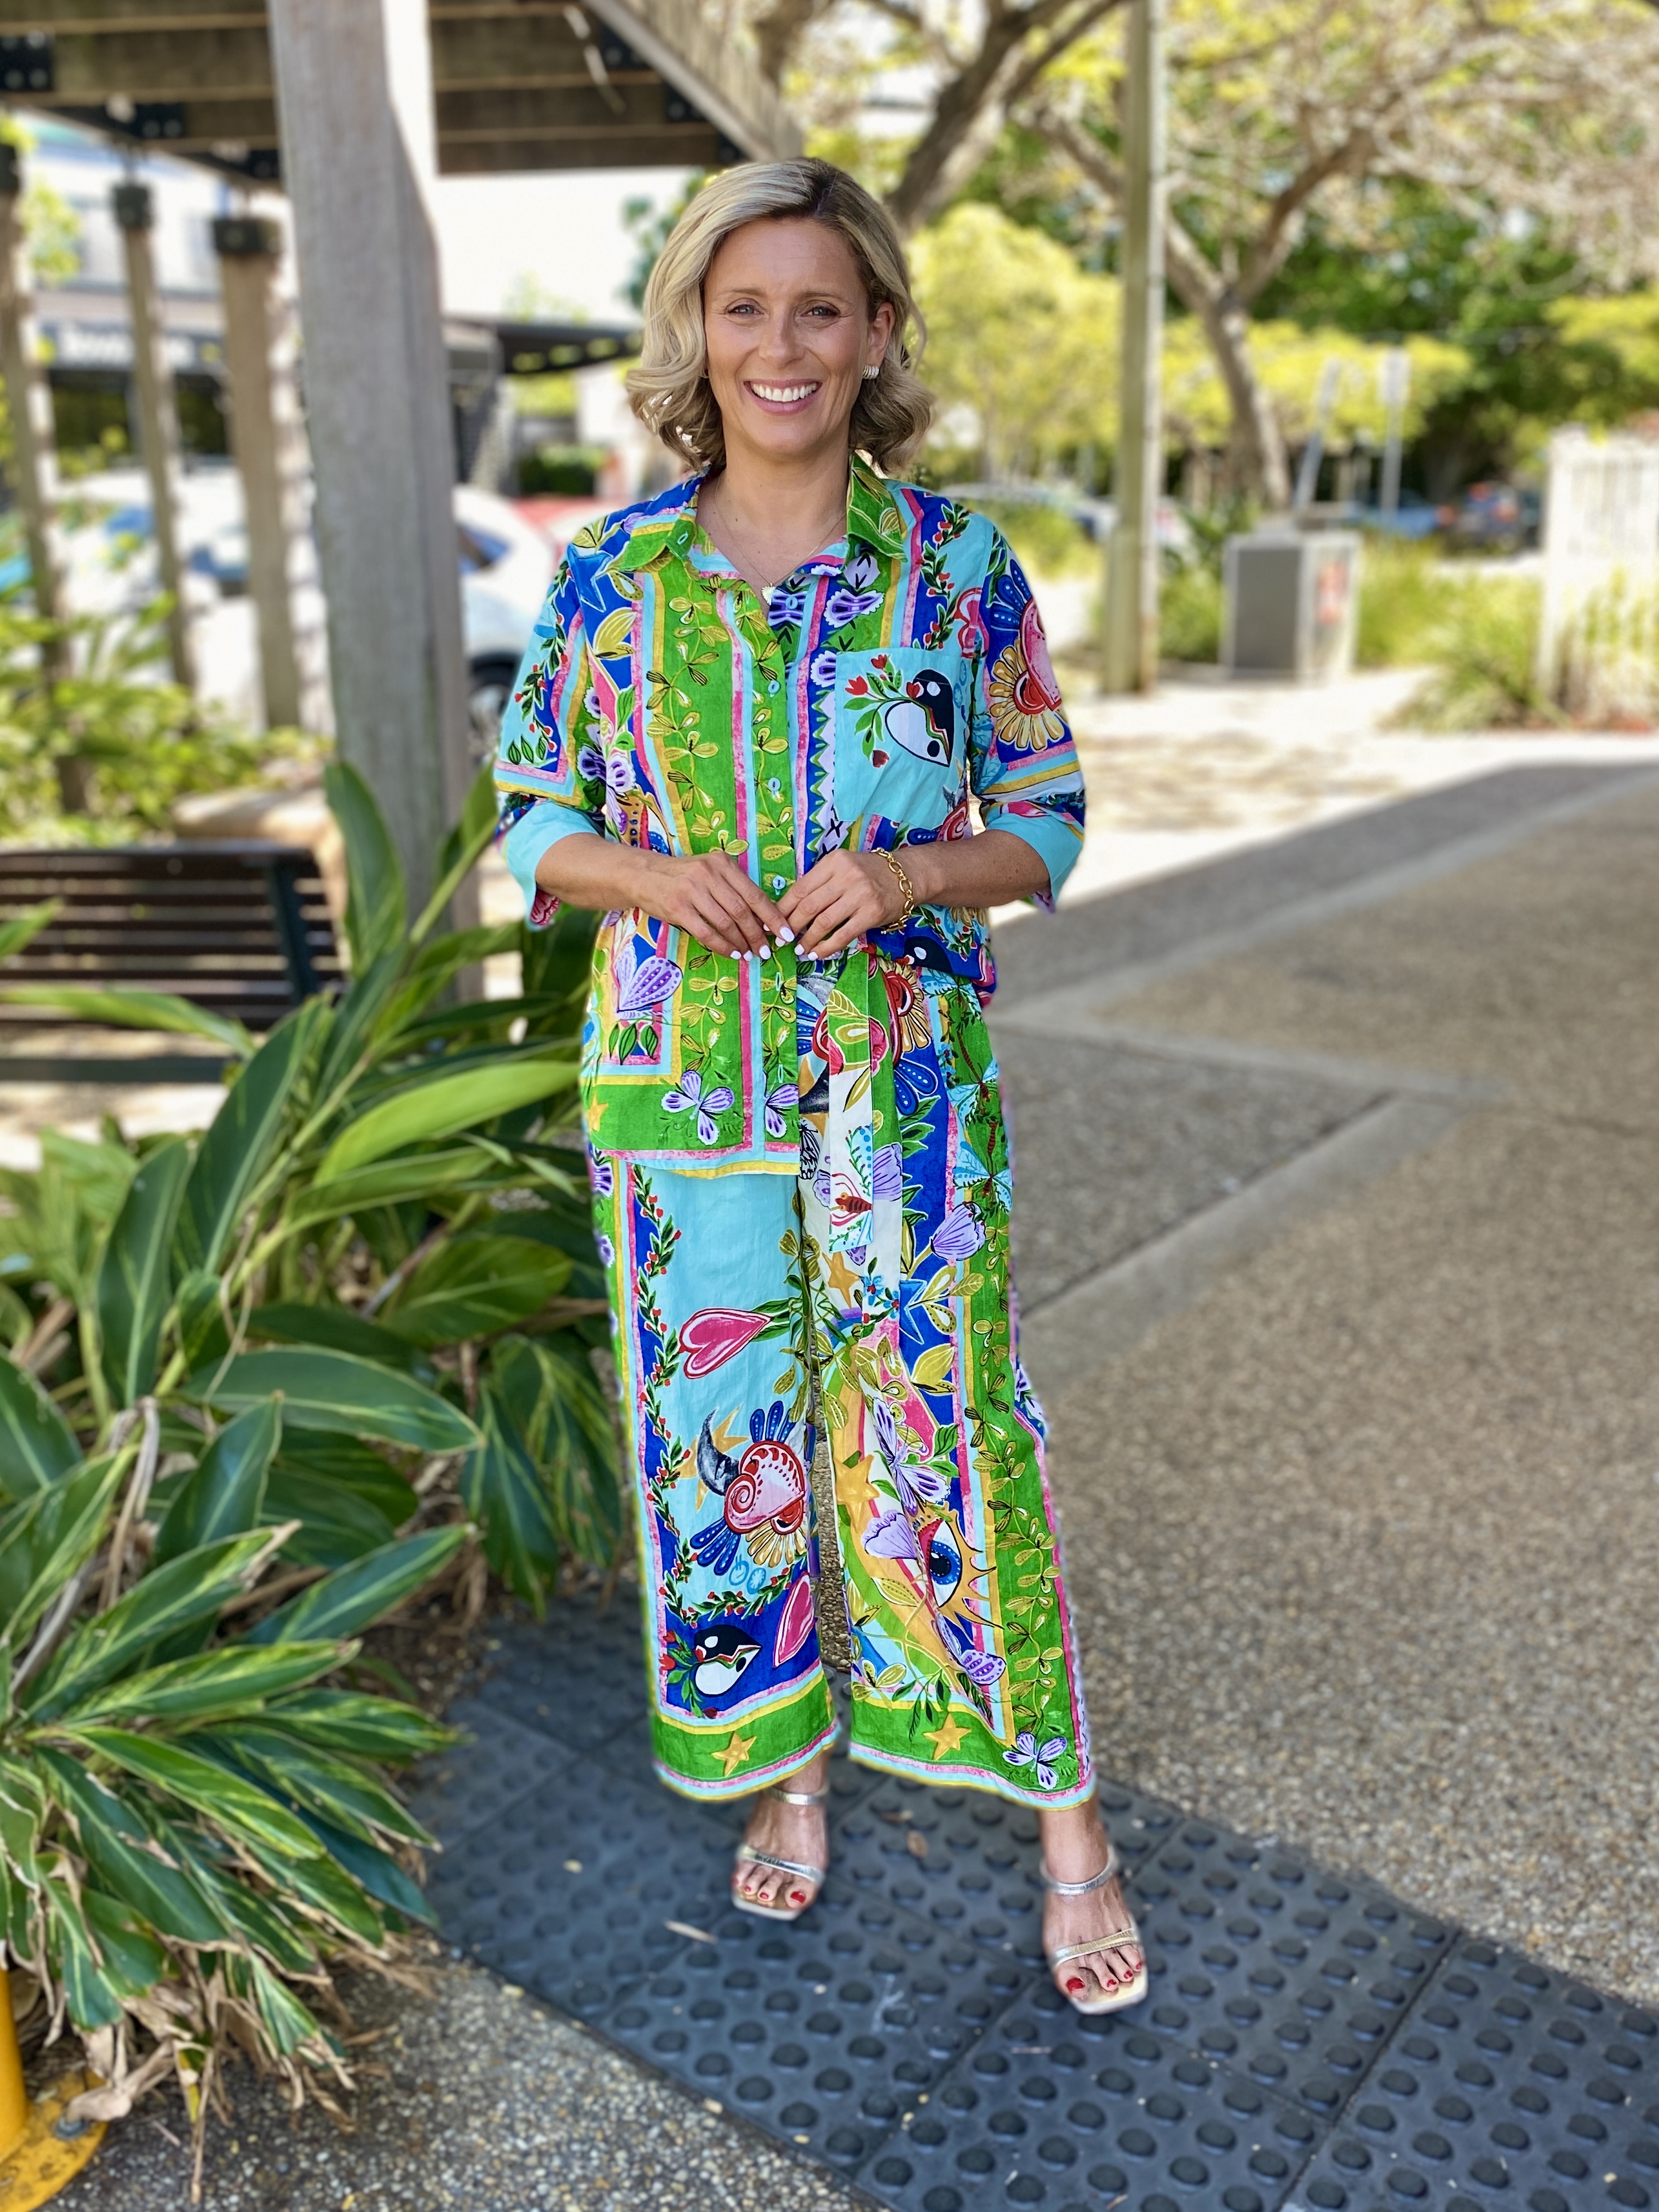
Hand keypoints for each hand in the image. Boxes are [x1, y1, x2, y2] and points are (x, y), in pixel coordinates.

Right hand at [645, 850, 788, 959]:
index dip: (773, 916)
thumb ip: (733, 888)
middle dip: (758, 934)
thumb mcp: (709, 871)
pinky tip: (732, 953)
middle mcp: (708, 874)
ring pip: (726, 923)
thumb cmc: (682, 876)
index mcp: (722, 863)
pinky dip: (723, 946)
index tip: (785, 933)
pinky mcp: (678, 908)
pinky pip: (706, 932)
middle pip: (742, 910)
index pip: (755, 894)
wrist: (643, 874)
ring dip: (741, 942)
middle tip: (766, 951)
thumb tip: (763, 919)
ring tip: (749, 954)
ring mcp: (692, 891)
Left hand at [777, 850, 905, 957]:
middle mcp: (847, 876)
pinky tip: (817, 954)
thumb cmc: (868, 873)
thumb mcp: (842, 867)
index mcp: (834, 862)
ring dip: (807, 940)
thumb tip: (788, 908)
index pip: (801, 888)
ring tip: (799, 950)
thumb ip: (820, 882)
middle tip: (782, 939)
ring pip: (824, 922)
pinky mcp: (872, 913)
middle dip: (791, 926)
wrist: (906, 876)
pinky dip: (826, 947)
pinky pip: (843, 935)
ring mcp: (861, 895)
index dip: (782, 908)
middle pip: (809, 906)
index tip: (771, 922)